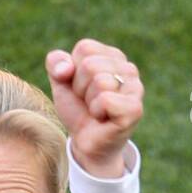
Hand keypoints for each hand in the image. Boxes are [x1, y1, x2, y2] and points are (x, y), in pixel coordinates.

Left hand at [45, 39, 144, 174]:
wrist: (85, 143)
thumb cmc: (78, 111)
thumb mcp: (61, 83)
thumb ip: (56, 64)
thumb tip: (66, 68)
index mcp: (112, 56)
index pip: (85, 48)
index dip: (73, 72)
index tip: (80, 89)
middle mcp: (128, 68)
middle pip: (90, 64)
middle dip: (80, 88)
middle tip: (88, 103)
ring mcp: (135, 87)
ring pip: (99, 81)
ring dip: (89, 102)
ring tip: (96, 112)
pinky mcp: (134, 108)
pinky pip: (105, 99)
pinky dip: (97, 112)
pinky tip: (103, 119)